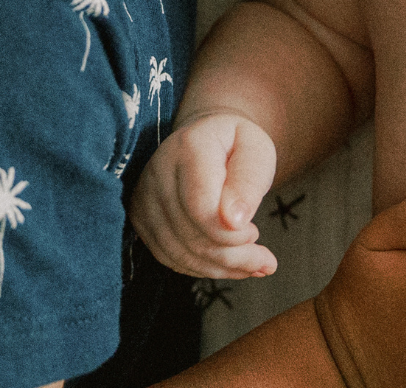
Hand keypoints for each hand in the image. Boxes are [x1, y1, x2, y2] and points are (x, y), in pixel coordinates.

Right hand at [130, 111, 280, 280]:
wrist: (204, 137)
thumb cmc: (235, 145)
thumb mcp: (256, 150)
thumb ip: (250, 181)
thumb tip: (235, 221)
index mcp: (190, 146)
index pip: (201, 208)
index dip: (230, 234)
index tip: (255, 233)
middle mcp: (158, 171)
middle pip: (192, 235)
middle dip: (233, 257)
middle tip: (264, 260)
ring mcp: (145, 197)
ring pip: (180, 253)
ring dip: (220, 268)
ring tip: (252, 264)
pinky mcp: (140, 219)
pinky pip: (170, 258)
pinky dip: (203, 268)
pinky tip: (228, 264)